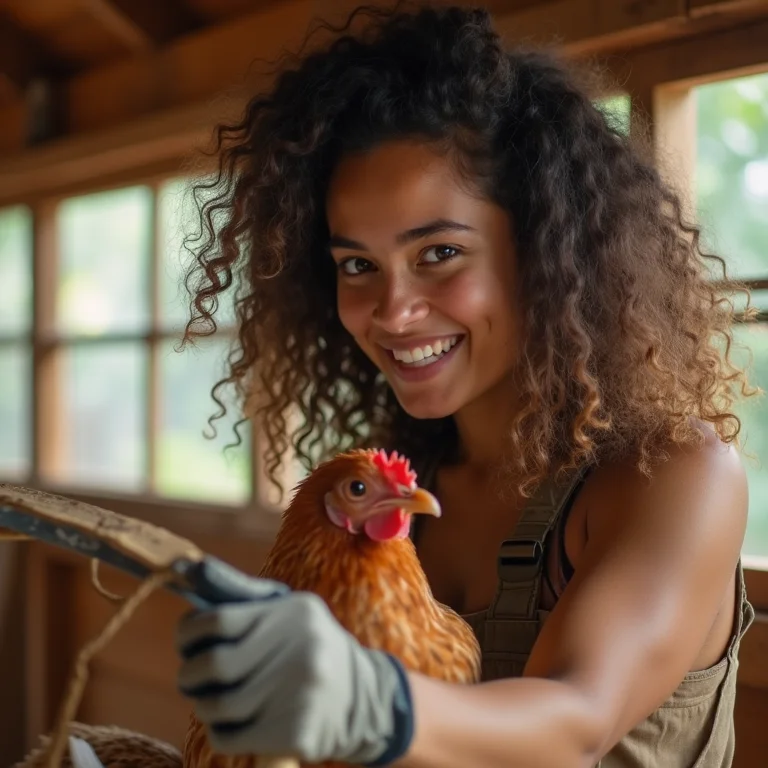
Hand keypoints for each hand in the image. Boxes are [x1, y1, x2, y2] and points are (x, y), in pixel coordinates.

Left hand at [176, 582, 413, 764]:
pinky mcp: (298, 732)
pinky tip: (233, 723)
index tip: (186, 642)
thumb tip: (186, 567)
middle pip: (214, 665)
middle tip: (193, 678)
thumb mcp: (285, 610)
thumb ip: (239, 593)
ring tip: (213, 701)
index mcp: (294, 611)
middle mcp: (303, 647)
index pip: (218, 619)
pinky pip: (230, 737)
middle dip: (189, 675)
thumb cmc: (307, 646)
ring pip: (217, 706)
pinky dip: (219, 732)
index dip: (188, 633)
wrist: (363, 697)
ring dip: (203, 705)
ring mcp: (303, 692)